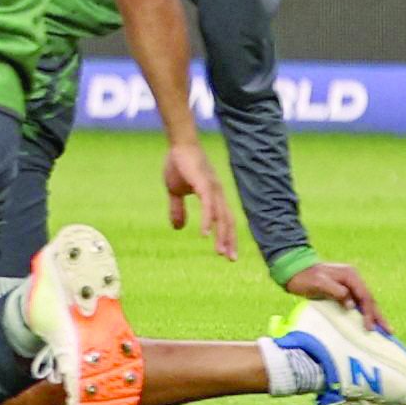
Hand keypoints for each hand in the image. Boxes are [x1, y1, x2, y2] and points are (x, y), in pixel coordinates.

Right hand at [164, 139, 236, 260]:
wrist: (178, 145)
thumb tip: (178, 228)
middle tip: (230, 259)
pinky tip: (205, 233)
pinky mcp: (203, 185)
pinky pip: (207, 206)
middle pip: (227, 221)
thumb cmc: (178, 164)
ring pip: (221, 217)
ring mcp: (212, 189)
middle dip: (229, 241)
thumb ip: (178, 210)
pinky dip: (208, 220)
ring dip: (221, 235)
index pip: (224, 220)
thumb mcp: (175, 191)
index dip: (227, 236)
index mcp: (213, 195)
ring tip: (220, 252)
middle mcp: (217, 194)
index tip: (227, 254)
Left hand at [284, 261, 384, 332]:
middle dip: (378, 316)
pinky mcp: (344, 290)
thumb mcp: (319, 283)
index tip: (370, 328)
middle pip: (369, 300)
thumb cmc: (305, 277)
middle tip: (390, 332)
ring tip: (384, 329)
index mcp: (350, 275)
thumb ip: (336, 292)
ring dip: (374, 315)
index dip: (369, 313)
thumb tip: (352, 304)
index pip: (364, 297)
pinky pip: (358, 302)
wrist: (293, 270)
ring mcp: (349, 284)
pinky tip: (369, 321)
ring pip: (365, 302)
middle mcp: (353, 278)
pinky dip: (364, 312)